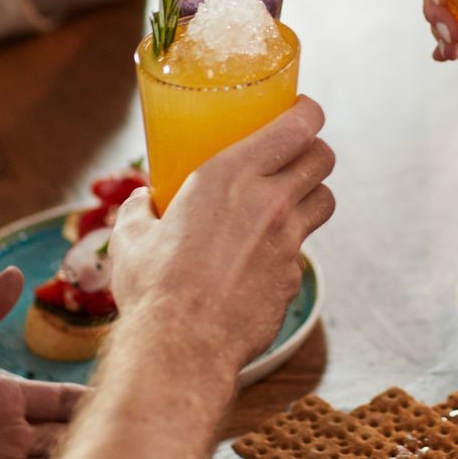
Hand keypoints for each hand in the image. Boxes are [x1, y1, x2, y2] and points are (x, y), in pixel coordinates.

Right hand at [108, 98, 336, 366]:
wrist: (181, 348)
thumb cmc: (154, 288)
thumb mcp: (132, 238)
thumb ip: (138, 211)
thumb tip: (140, 201)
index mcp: (231, 175)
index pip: (299, 124)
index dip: (307, 112)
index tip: (300, 111)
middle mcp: (270, 201)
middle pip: (323, 157)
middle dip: (313, 151)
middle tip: (294, 156)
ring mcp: (288, 241)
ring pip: (325, 200)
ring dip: (311, 195)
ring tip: (288, 202)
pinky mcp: (293, 277)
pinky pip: (302, 250)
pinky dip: (289, 248)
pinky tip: (263, 258)